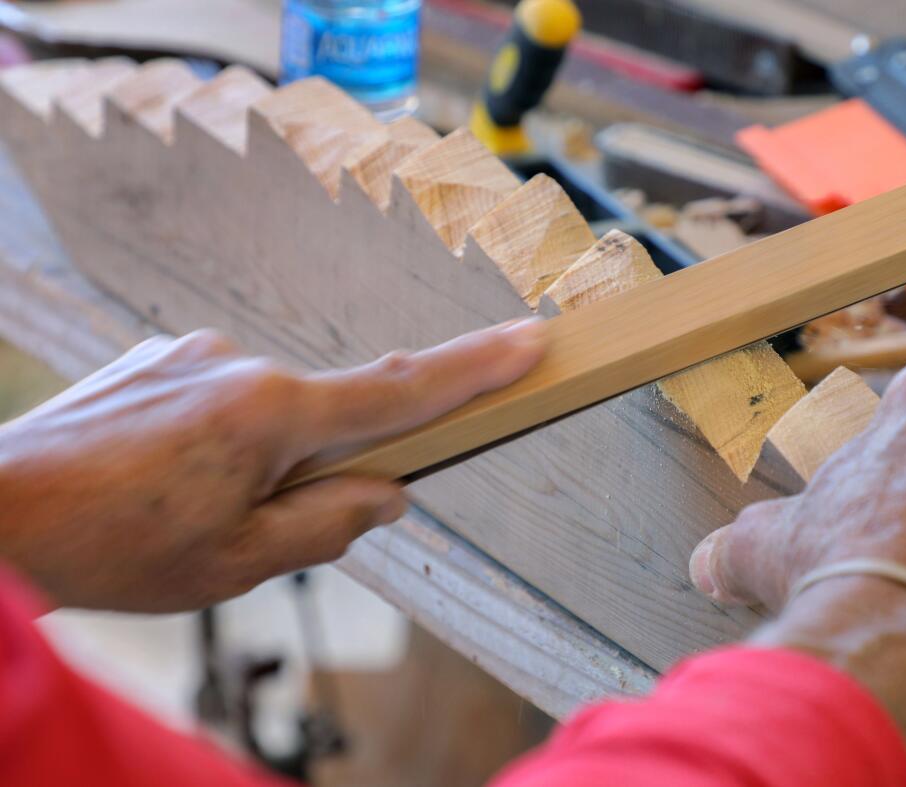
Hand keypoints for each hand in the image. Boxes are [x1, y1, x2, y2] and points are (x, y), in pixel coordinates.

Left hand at [0, 321, 545, 610]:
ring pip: (271, 414)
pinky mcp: (161, 356)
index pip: (400, 390)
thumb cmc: (110, 548)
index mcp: (272, 414)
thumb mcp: (238, 563)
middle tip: (252, 530)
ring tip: (185, 516)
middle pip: (330, 416)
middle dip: (320, 469)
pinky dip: (218, 442)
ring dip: (259, 463)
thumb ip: (330, 522)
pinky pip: (223, 399)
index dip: (476, 368)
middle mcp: (240, 362)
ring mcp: (196, 351)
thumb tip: (388, 492)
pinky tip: (161, 485)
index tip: (532, 339)